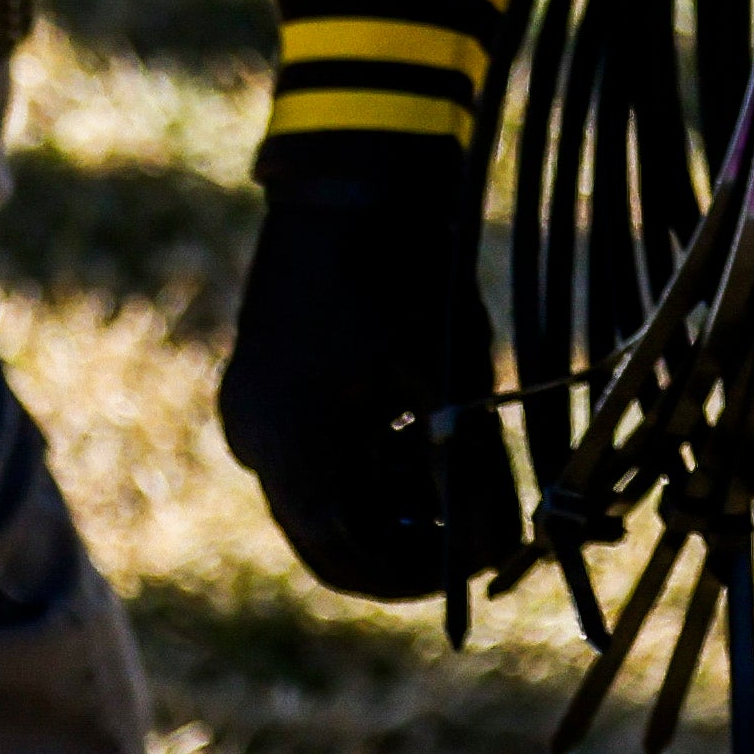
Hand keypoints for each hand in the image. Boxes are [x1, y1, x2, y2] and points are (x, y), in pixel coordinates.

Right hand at [219, 136, 520, 603]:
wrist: (353, 178)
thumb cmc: (407, 274)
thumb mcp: (451, 381)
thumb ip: (470, 473)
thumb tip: (500, 550)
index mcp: (291, 449)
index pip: (348, 558)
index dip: (416, 575)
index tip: (476, 566)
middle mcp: (257, 442)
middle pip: (329, 536)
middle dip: (403, 542)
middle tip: (472, 531)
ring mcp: (253, 412)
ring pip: (322, 496)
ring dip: (390, 500)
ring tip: (458, 469)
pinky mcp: (264, 387)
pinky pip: (312, 453)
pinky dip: (366, 460)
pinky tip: (423, 431)